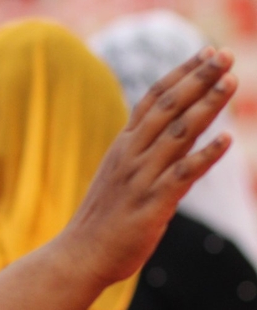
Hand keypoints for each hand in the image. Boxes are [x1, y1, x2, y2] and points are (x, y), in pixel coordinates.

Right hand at [58, 48, 236, 291]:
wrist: (79, 256)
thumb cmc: (103, 220)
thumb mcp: (120, 177)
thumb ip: (148, 154)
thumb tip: (182, 136)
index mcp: (123, 146)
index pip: (153, 100)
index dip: (180, 74)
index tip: (205, 52)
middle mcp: (130, 156)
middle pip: (167, 108)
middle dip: (197, 79)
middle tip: (223, 55)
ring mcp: (140, 178)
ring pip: (178, 134)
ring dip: (206, 106)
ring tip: (231, 82)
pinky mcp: (151, 203)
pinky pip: (182, 175)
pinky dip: (205, 156)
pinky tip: (227, 141)